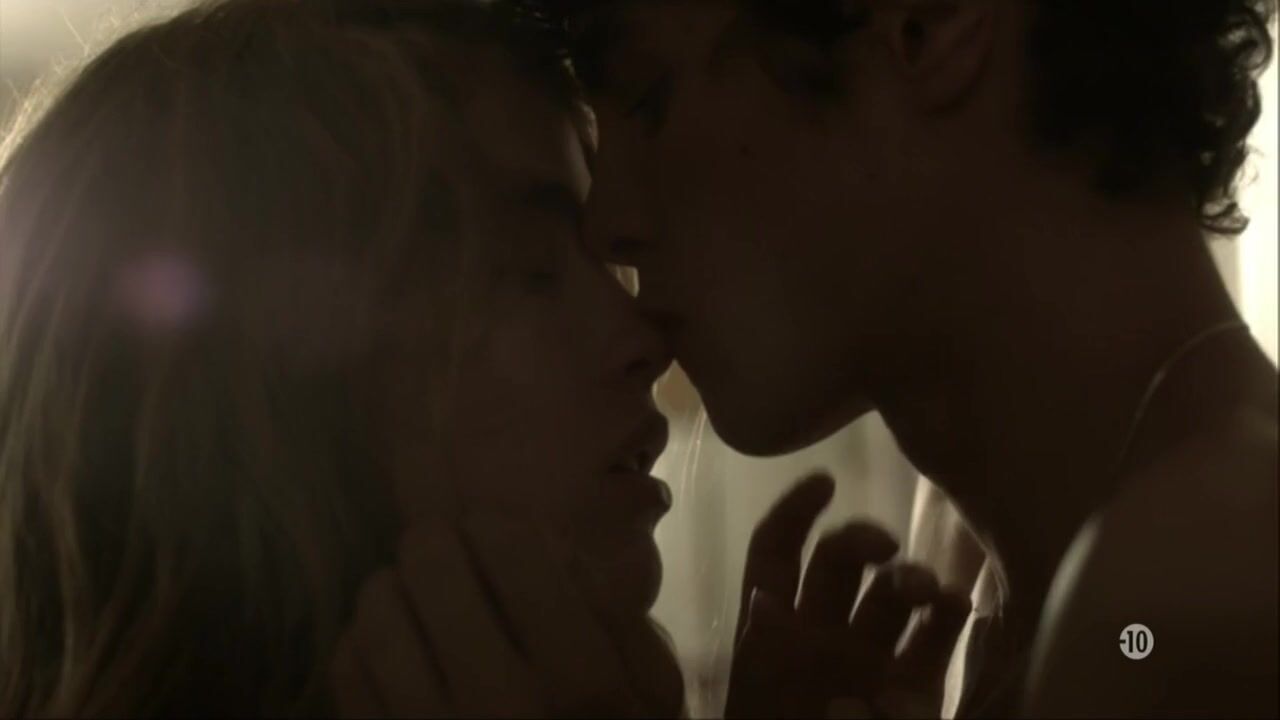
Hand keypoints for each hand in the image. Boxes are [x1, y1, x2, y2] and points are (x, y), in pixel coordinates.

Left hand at [328, 514, 679, 717]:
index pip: (507, 540)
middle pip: (428, 558)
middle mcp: (499, 703)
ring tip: (421, 603)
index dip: (497, 525)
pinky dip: (368, 641)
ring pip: (377, 602)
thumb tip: (547, 540)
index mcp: (579, 679)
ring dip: (398, 588)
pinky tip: (400, 651)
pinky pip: (347, 662)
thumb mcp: (650, 693)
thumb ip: (615, 613)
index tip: (499, 540)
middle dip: (440, 545)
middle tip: (453, 561)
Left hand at [725, 474, 971, 718]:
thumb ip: (767, 651)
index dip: (794, 513)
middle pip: (839, 561)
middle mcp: (821, 633)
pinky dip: (949, 613)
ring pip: (892, 593)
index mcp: (771, 631)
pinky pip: (935, 637)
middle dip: (861, 539)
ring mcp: (870, 658)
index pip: (775, 554)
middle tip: (884, 545)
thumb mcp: (761, 701)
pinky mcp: (915, 689)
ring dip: (910, 576)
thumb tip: (762, 603)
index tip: (827, 481)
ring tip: (925, 589)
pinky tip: (954, 603)